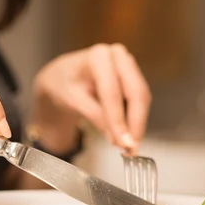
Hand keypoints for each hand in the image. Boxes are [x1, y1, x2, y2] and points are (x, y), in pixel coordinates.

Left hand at [31, 43, 151, 154]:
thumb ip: (95, 116)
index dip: (118, 119)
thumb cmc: (64, 83)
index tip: (122, 142)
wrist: (63, 76)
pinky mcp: (133, 76)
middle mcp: (118, 56)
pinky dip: (135, 118)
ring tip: (129, 147)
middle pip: (136, 93)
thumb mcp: (72, 100)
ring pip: (141, 98)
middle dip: (135, 123)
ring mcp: (128, 64)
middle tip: (131, 148)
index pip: (111, 92)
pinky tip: (128, 135)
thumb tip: (117, 138)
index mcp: (98, 57)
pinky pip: (139, 100)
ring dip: (137, 123)